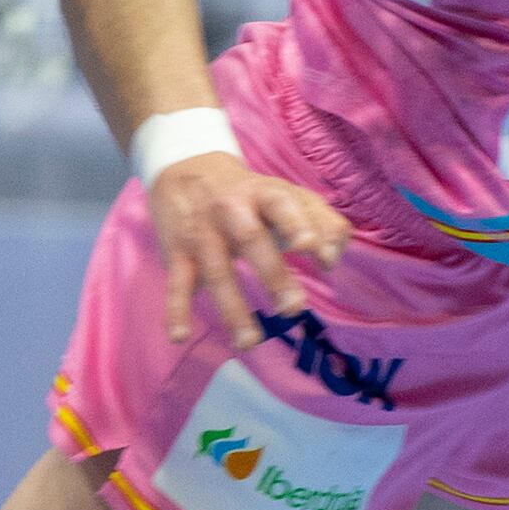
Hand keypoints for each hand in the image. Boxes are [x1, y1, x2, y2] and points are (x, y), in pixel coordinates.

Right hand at [146, 153, 353, 348]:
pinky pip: (176, 284)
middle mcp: (230, 210)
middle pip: (250, 239)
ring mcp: (201, 233)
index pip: (282, 205)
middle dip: (272, 274)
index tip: (315, 251)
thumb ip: (321, 220)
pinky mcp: (176, 253)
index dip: (299, 224)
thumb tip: (332, 259)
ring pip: (216, 270)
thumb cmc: (250, 194)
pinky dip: (176, 310)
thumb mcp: (286, 194)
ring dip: (232, 308)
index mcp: (263, 193)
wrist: (185, 167)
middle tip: (294, 308)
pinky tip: (179, 336)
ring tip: (249, 341)